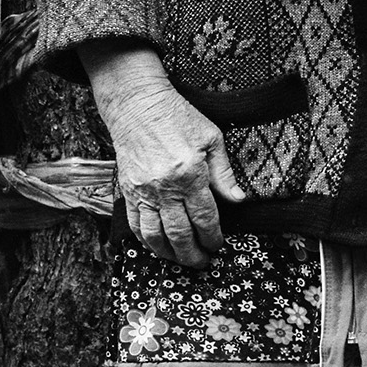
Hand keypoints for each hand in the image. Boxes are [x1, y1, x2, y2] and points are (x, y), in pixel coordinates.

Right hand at [82, 40, 247, 267]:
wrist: (137, 104)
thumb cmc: (176, 116)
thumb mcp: (211, 138)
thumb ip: (224, 173)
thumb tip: (239, 200)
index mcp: (190, 174)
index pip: (205, 218)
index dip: (213, 237)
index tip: (218, 245)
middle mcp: (164, 187)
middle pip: (180, 234)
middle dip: (193, 254)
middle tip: (202, 262)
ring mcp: (143, 191)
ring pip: (155, 236)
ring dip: (169, 254)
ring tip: (181, 260)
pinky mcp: (128, 190)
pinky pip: (135, 224)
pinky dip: (146, 240)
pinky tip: (157, 246)